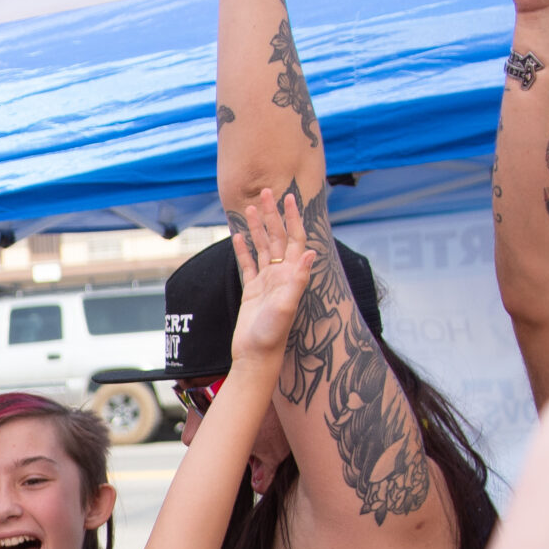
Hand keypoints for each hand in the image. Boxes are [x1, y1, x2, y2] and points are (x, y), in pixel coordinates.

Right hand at [230, 187, 310, 365]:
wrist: (256, 356)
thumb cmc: (272, 335)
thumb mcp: (287, 307)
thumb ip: (298, 280)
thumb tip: (311, 253)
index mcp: (291, 276)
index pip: (295, 239)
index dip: (293, 218)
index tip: (289, 198)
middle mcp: (281, 275)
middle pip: (278, 237)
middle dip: (272, 214)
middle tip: (265, 192)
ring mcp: (266, 282)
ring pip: (262, 247)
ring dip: (257, 227)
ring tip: (249, 208)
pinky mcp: (251, 291)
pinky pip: (247, 264)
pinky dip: (243, 249)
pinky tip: (237, 235)